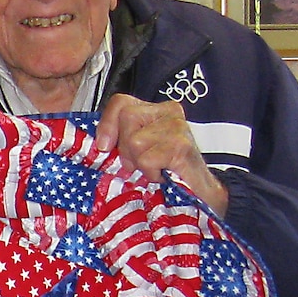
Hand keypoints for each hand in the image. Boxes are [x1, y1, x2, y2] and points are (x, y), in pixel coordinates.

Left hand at [94, 94, 227, 215]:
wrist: (200, 195)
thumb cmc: (165, 172)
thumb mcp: (137, 151)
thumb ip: (120, 140)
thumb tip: (97, 144)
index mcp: (156, 110)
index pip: (120, 102)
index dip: (107, 124)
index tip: (104, 147)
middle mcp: (169, 112)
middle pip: (126, 118)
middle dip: (125, 147)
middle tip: (139, 163)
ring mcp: (177, 127)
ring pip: (134, 141)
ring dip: (139, 163)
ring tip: (154, 169)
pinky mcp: (181, 146)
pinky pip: (146, 159)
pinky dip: (150, 173)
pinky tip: (163, 175)